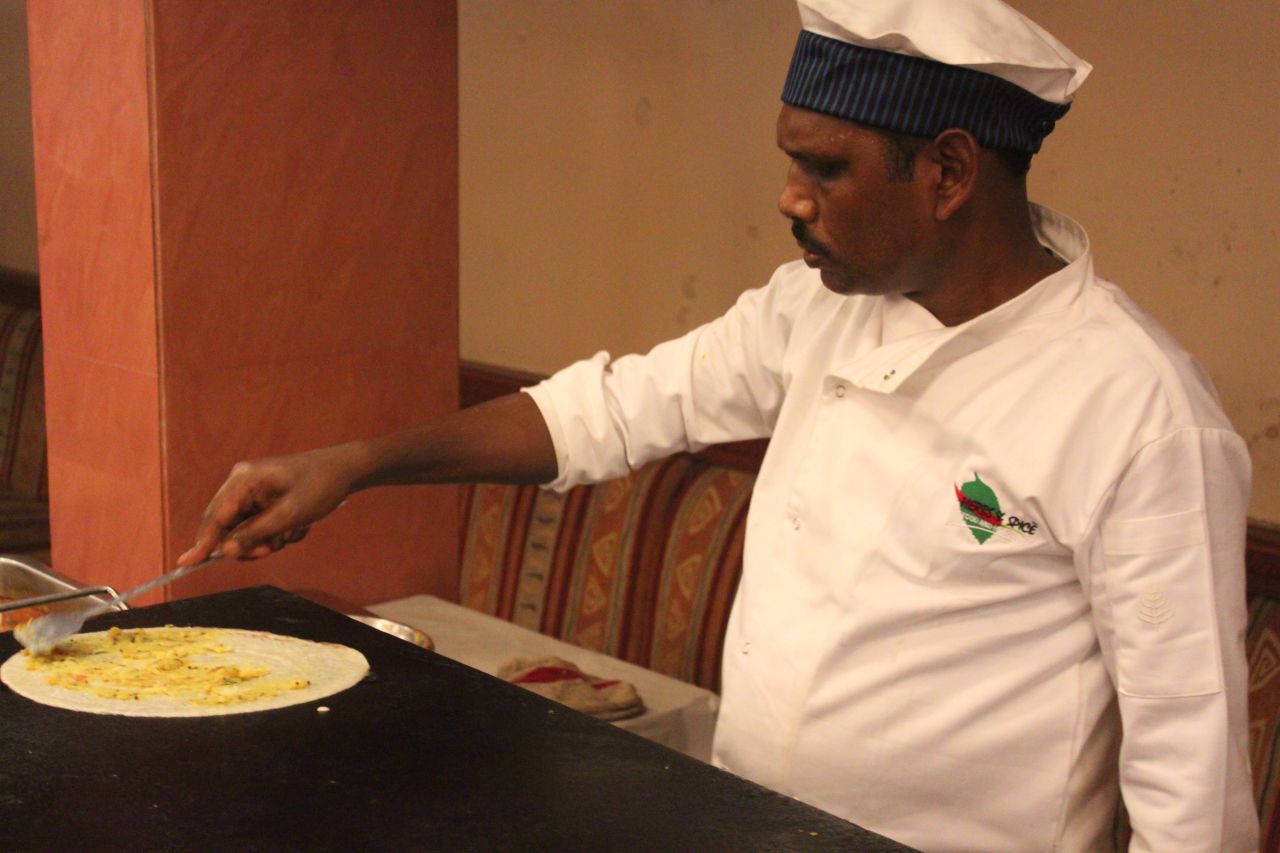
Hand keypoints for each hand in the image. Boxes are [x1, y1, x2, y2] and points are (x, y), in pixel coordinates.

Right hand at [179, 444, 363, 564]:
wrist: (345, 471)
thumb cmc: (319, 486)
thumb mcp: (289, 514)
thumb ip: (255, 534)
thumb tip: (224, 551)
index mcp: (243, 480)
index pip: (214, 517)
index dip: (203, 543)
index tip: (186, 564)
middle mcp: (242, 484)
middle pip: (226, 527)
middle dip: (248, 544)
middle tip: (268, 550)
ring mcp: (253, 493)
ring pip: (245, 532)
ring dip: (267, 540)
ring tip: (292, 533)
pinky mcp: (264, 501)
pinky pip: (260, 528)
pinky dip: (277, 534)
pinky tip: (298, 526)